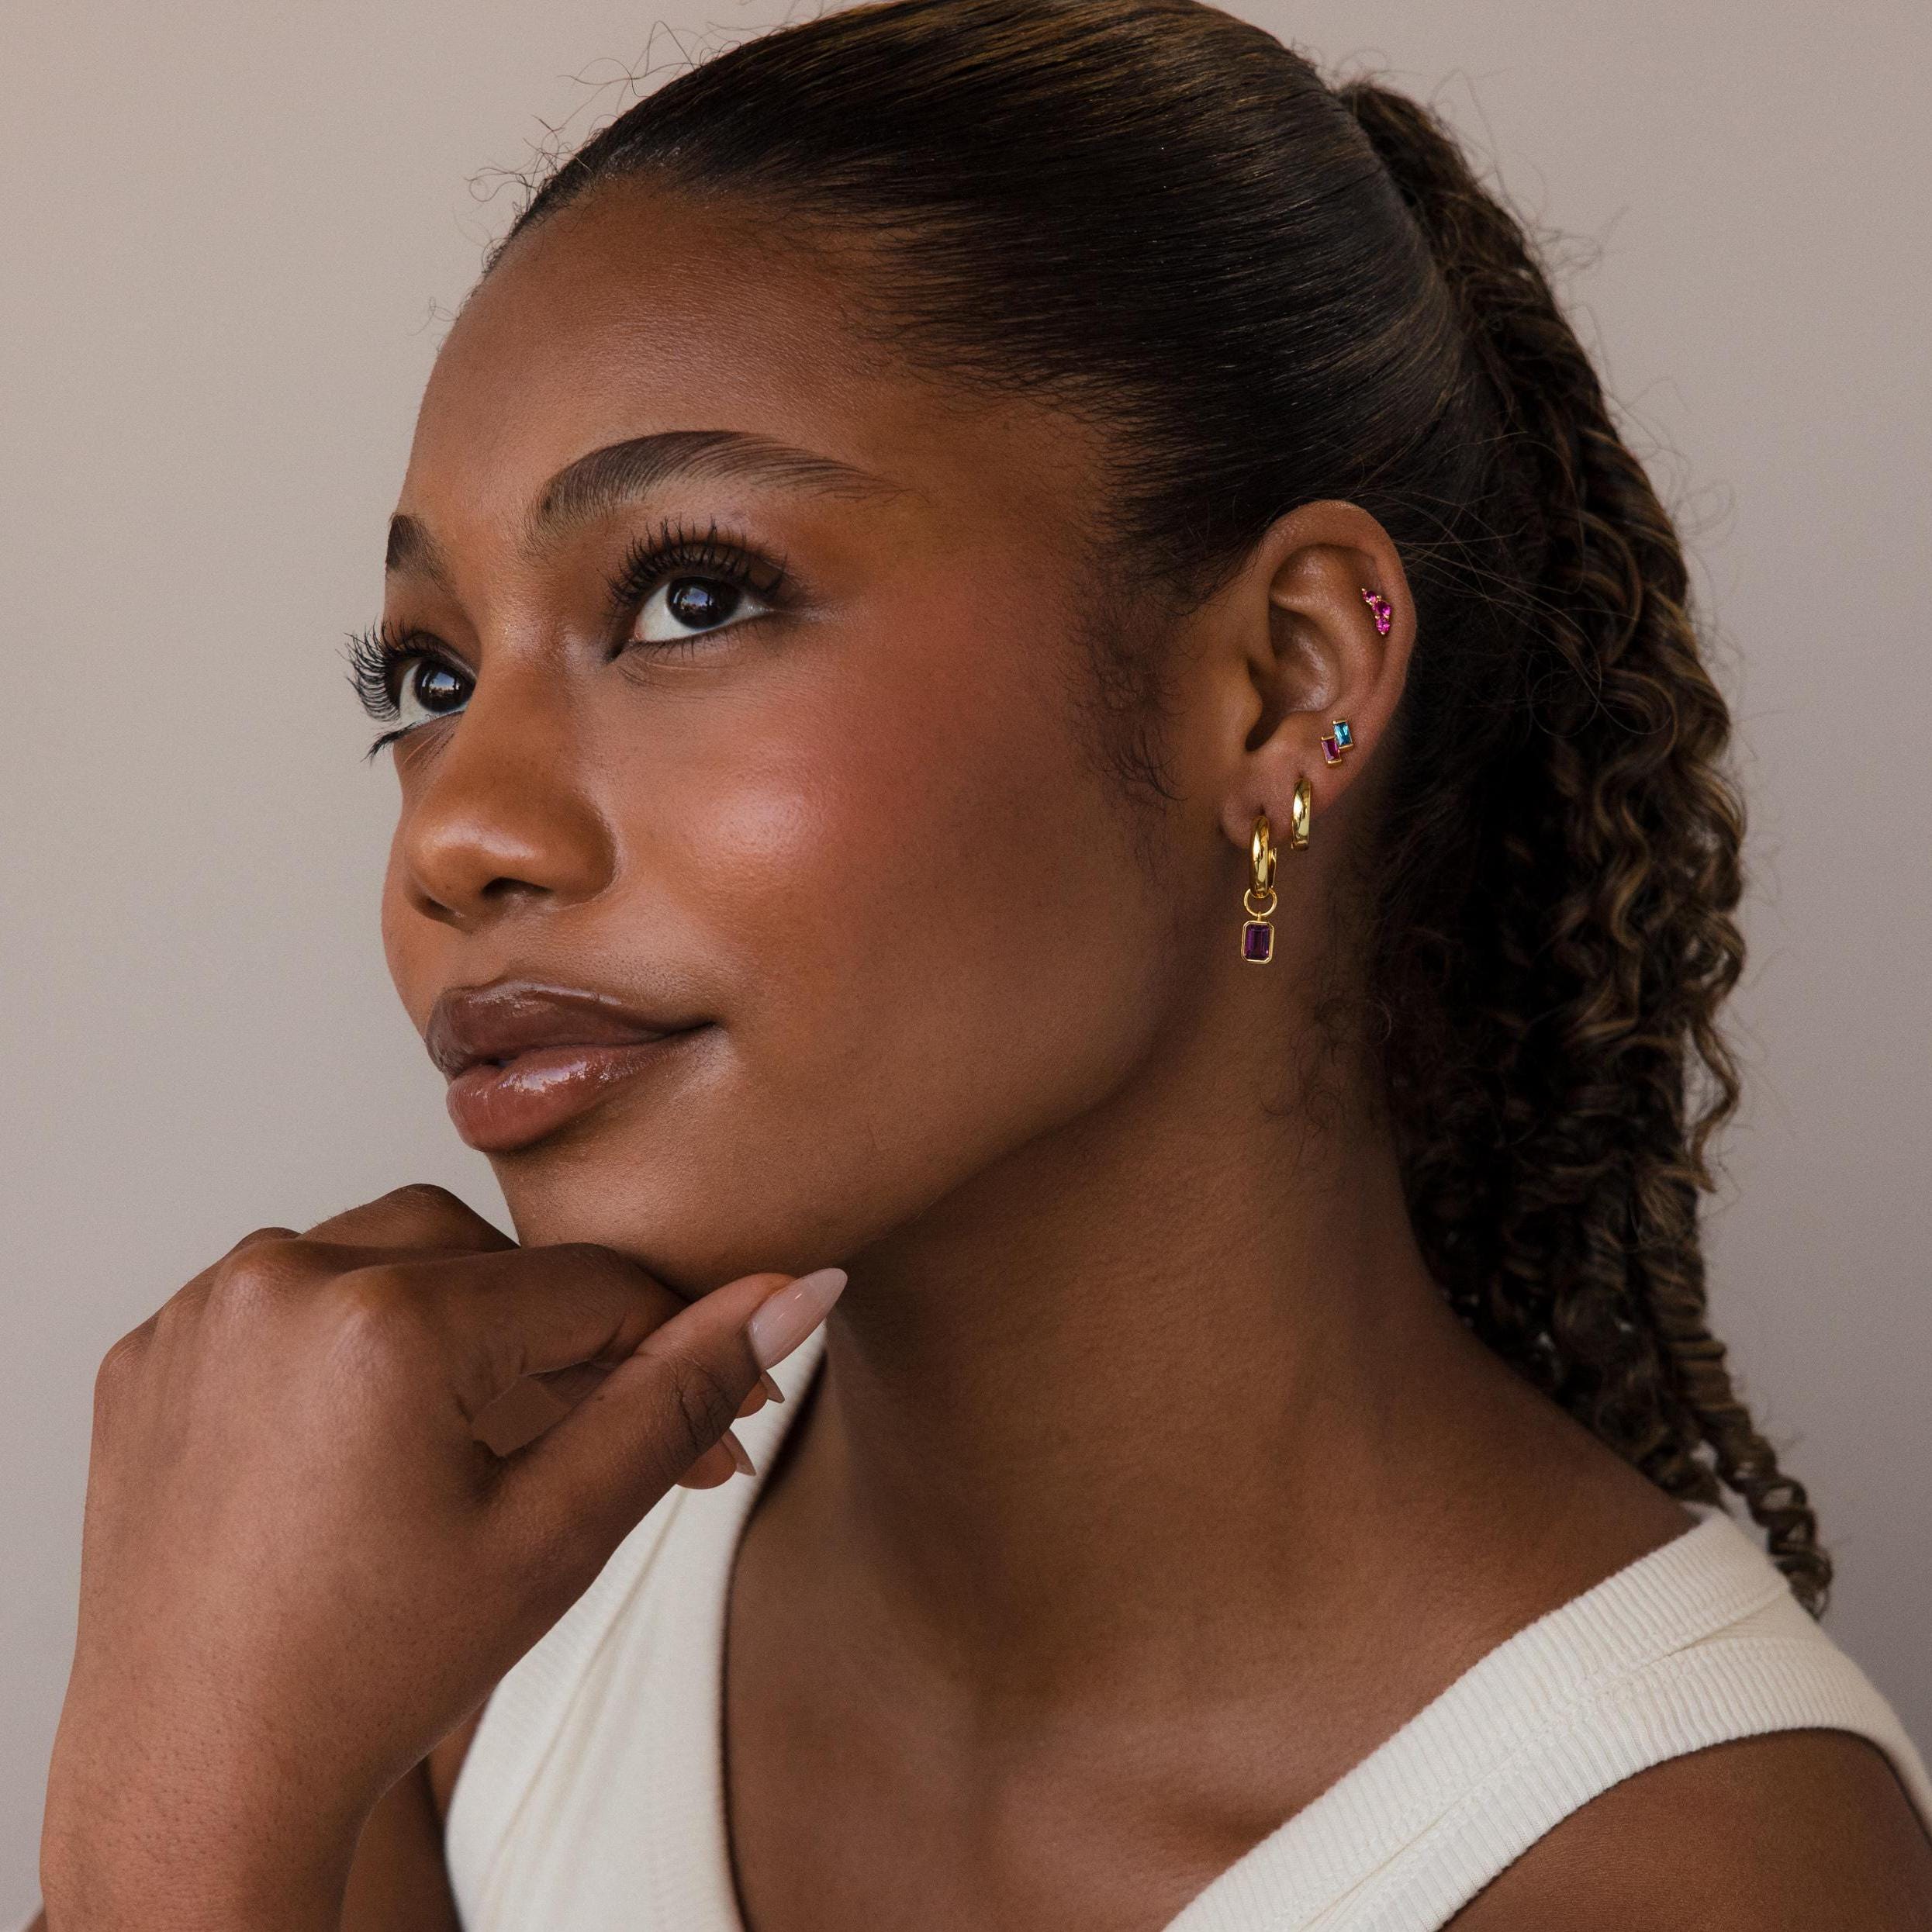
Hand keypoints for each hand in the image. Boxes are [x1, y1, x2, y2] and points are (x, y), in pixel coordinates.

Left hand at [40, 1184, 845, 1929]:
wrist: (193, 1784)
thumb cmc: (376, 1675)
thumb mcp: (560, 1533)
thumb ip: (681, 1395)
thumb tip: (799, 1292)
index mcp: (385, 1322)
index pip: (589, 1285)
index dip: (671, 1344)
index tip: (721, 1413)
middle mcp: (276, 1282)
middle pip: (490, 1255)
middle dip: (560, 1337)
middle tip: (599, 1440)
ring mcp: (198, 1316)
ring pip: (389, 1258)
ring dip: (455, 1327)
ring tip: (485, 1440)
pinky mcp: (151, 1352)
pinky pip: (290, 1300)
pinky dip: (350, 1344)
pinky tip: (375, 1440)